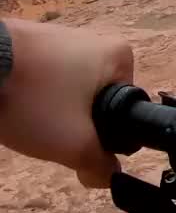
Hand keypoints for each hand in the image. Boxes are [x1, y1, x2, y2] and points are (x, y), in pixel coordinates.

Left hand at [0, 19, 133, 187]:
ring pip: (64, 89)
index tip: (76, 140)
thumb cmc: (35, 99)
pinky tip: (13, 101)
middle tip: (48, 132)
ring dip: (48, 108)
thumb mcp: (73, 144)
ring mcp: (61, 36)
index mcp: (119, 56)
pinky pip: (40, 76)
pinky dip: (29, 92)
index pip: (125, 109)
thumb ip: (99, 165)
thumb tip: (108, 177)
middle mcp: (96, 39)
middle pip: (93, 99)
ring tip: (26, 117)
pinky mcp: (31, 40)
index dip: (102, 134)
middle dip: (72, 121)